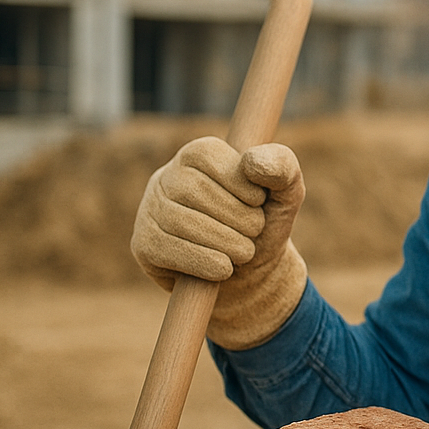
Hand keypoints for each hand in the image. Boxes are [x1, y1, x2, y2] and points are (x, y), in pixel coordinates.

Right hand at [130, 136, 308, 348]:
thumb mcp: (285, 192)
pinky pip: (165, 249)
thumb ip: (281, 166)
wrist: (249, 274)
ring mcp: (149, 211)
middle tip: (255, 231)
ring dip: (223, 241)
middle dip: (235, 216)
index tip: (260, 201)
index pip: (209, 157)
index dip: (241, 183)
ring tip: (245, 252)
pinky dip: (202, 261)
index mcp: (197, 154)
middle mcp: (166, 177)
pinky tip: (224, 268)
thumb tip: (252, 161)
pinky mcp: (143, 244)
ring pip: (179, 221)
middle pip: (193, 190)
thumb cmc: (264, 224)